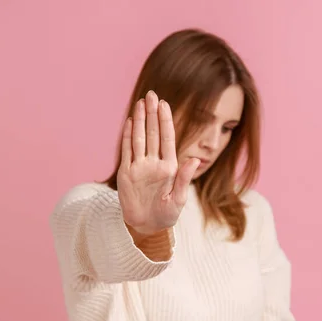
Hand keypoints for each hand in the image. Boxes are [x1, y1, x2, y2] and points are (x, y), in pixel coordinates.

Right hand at [117, 91, 199, 236]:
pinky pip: (127, 150)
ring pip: (139, 138)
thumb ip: (185, 179)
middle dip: (152, 114)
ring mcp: (139, 166)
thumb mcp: (178, 199)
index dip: (165, 121)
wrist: (147, 226)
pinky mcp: (126, 173)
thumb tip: (194, 159)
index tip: (164, 104)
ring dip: (140, 120)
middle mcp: (154, 163)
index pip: (167, 139)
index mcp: (169, 167)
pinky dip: (128, 136)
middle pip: (153, 133)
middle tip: (151, 94)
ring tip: (140, 102)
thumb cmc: (166, 215)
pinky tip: (131, 121)